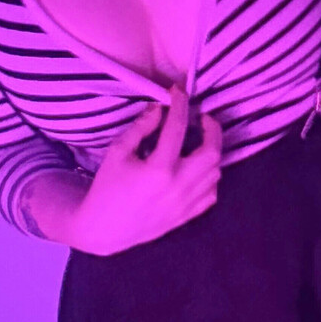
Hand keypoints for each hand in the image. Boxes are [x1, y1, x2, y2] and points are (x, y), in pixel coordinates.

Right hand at [68, 86, 222, 254]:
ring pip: (216, 172)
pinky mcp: (187, 215)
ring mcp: (186, 204)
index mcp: (158, 169)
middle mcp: (178, 186)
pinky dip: (210, 177)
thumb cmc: (107, 188)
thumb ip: (140, 128)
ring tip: (200, 141)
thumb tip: (159, 107)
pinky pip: (212, 193)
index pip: (178, 128)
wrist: (104, 229)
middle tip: (203, 118)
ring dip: (212, 152)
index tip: (178, 92)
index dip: (180, 104)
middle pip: (212, 152)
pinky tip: (198, 168)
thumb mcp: (117, 153)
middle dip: (212, 129)